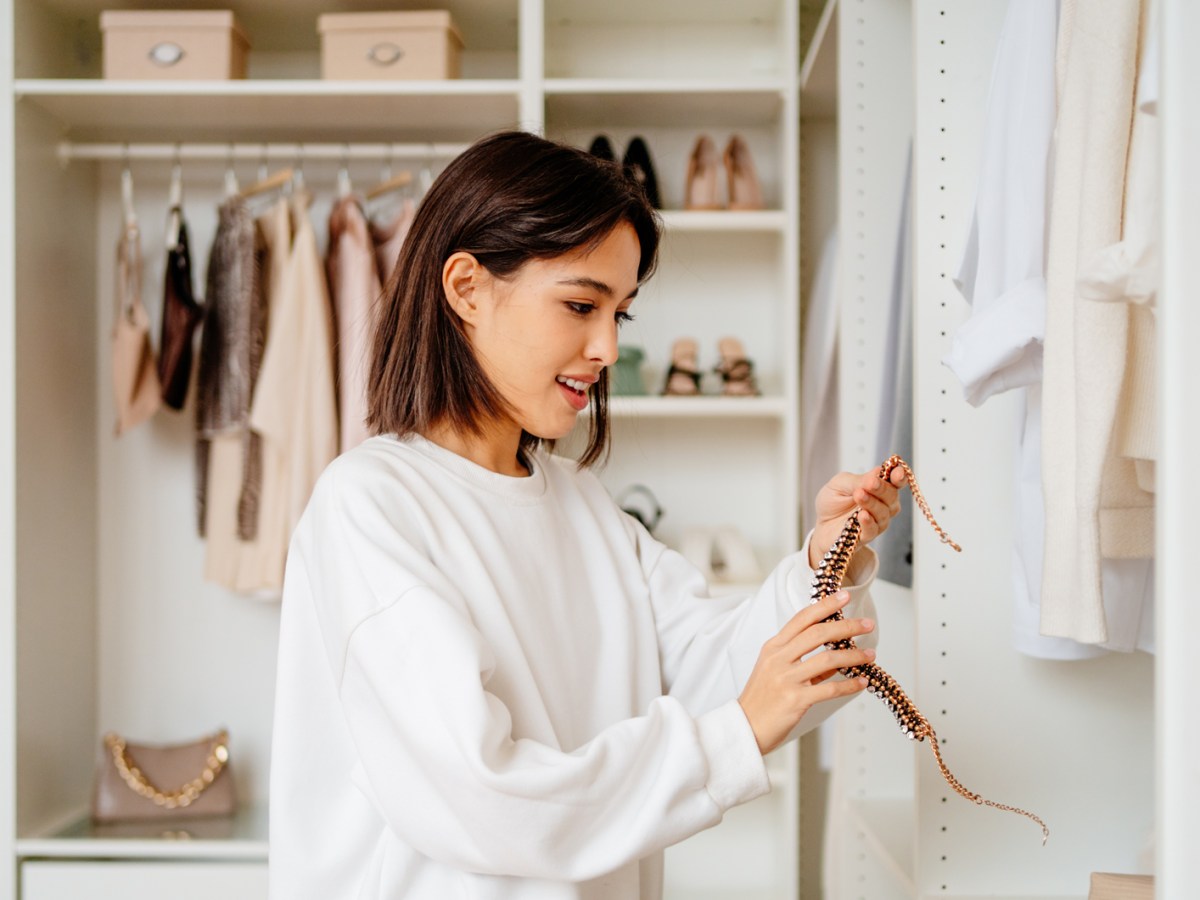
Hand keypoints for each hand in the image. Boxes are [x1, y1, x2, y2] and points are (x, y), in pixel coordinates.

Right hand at [737, 591, 874, 754]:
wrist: (744, 727)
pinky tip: (861, 682)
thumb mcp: (775, 671)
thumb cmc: (761, 699)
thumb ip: (803, 661)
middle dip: (846, 626)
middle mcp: (779, 659)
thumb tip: (837, 656)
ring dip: (854, 656)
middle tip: (867, 624)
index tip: (843, 597)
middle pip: (818, 633)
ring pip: (828, 659)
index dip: (824, 606)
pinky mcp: (795, 699)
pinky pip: (829, 689)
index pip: (802, 619)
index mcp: (773, 647)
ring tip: (870, 655)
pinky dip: (849, 684)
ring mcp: (786, 678)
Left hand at [808, 466, 906, 568]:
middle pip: (892, 496)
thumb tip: (877, 473)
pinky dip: (868, 522)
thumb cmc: (833, 501)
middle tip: (870, 483)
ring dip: (872, 503)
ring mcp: (877, 520)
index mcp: (878, 486)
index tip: (897, 474)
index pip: (895, 480)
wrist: (821, 523)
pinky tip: (862, 515)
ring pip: (884, 513)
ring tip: (859, 495)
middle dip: (882, 488)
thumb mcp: (840, 484)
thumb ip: (859, 480)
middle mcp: (883, 503)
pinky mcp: (866, 535)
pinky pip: (873, 529)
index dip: (900, 476)